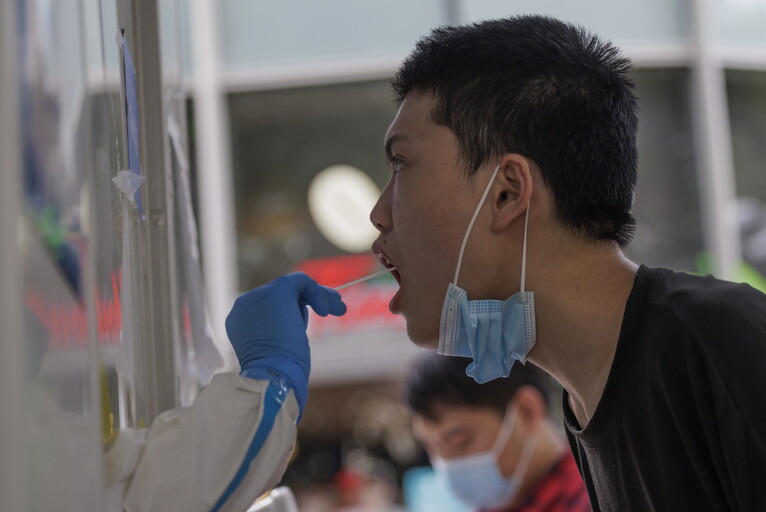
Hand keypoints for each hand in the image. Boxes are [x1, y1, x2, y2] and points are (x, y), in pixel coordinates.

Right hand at [225, 273, 345, 414]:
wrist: (274, 377)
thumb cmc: (280, 372)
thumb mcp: (277, 347)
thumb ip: (281, 328)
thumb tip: (296, 319)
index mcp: (241, 320)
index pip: (272, 306)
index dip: (297, 308)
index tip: (319, 314)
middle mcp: (245, 305)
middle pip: (283, 294)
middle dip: (312, 299)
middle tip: (337, 308)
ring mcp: (258, 296)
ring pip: (294, 286)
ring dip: (320, 296)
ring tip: (340, 309)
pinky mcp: (276, 291)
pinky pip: (301, 281)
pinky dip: (318, 293)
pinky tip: (326, 311)